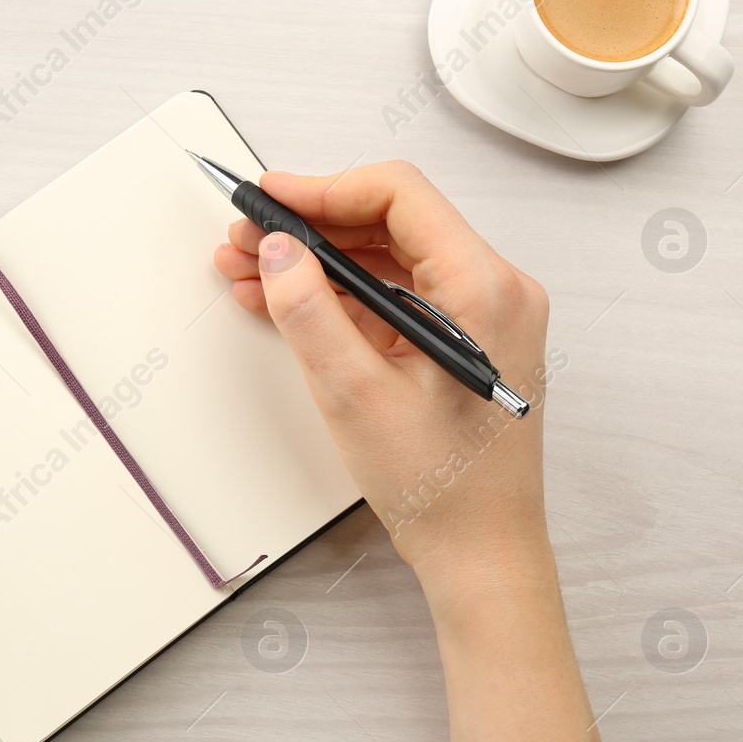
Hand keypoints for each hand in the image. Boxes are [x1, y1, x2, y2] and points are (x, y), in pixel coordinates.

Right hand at [214, 162, 555, 585]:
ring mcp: (482, 316)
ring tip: (251, 269)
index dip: (325, 189)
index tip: (271, 198)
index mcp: (485, 289)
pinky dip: (343, 296)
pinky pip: (397, 296)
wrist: (482, 552)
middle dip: (312, 226)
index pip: (399, 196)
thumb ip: (309, 313)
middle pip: (392, 223)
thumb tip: (280, 251)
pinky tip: (287, 301)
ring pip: (390, 259)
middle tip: (248, 236)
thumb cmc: (442, 487)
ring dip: (320, 261)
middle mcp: (495, 291)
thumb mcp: (354, 395)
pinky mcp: (464, 341)